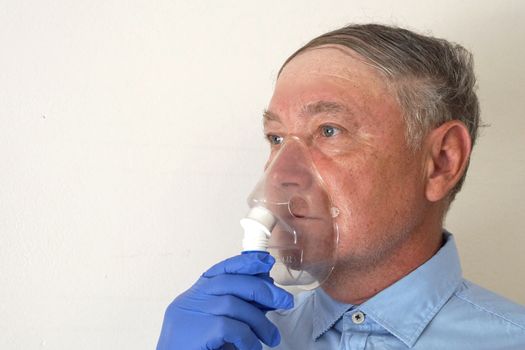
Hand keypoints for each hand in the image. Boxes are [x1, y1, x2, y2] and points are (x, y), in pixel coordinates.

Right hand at [156, 252, 293, 349]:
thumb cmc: (197, 347)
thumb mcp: (215, 323)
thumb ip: (236, 307)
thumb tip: (267, 294)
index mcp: (196, 294)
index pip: (222, 270)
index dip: (245, 262)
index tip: (266, 261)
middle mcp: (192, 299)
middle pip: (230, 282)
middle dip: (262, 289)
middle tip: (285, 301)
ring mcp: (193, 313)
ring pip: (235, 305)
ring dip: (259, 322)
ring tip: (271, 337)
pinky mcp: (199, 331)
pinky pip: (233, 328)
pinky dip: (248, 338)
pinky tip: (252, 348)